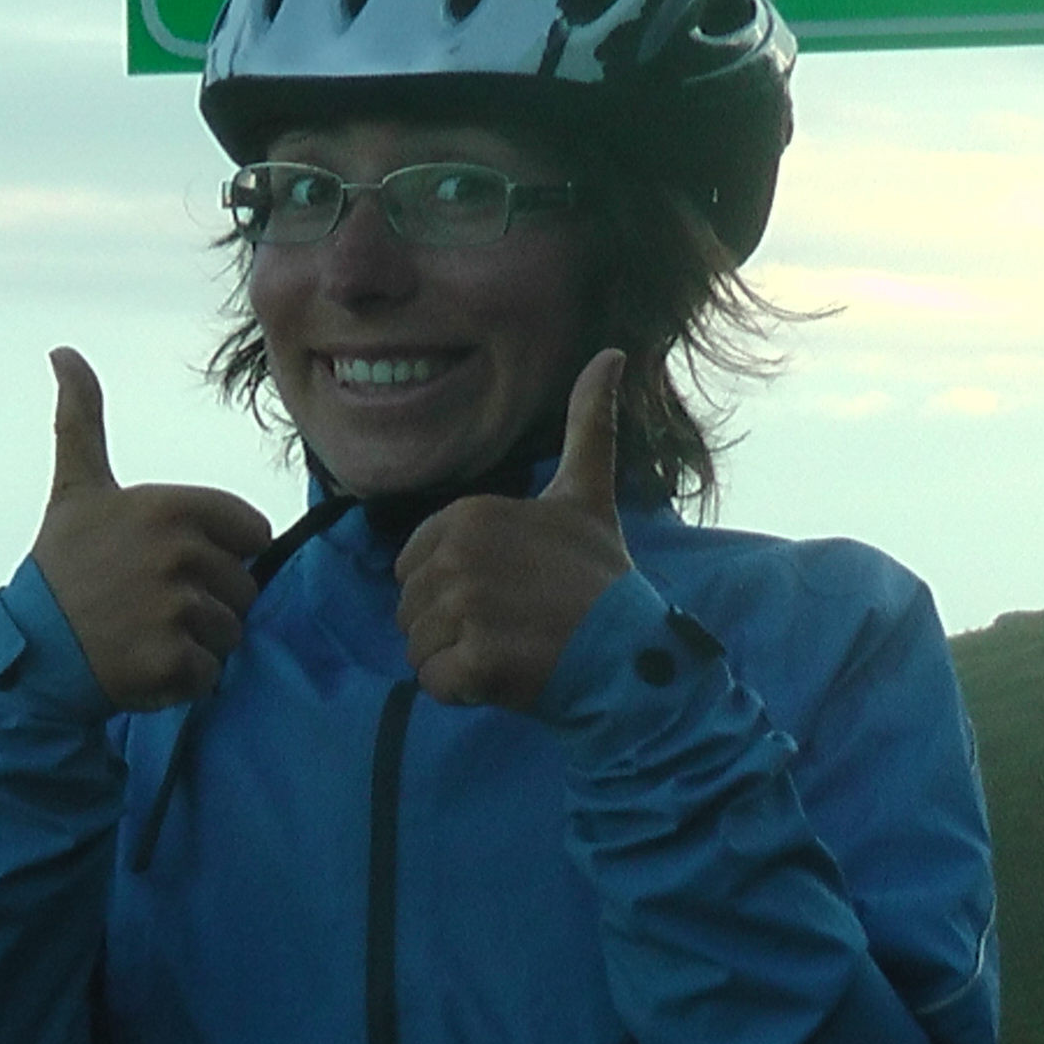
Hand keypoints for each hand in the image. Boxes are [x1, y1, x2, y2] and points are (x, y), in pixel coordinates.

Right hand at [26, 350, 272, 711]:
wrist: (29, 652)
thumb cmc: (60, 566)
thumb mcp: (77, 488)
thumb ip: (82, 420)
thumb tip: (63, 352)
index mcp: (169, 508)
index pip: (251, 531)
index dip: (221, 551)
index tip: (171, 564)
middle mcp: (177, 554)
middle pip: (244, 587)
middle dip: (208, 603)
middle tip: (151, 605)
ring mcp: (175, 610)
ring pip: (232, 632)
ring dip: (198, 643)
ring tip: (147, 635)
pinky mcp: (171, 662)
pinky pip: (211, 673)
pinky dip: (184, 679)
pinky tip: (144, 665)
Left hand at [396, 351, 635, 712]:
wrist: (634, 655)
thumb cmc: (600, 578)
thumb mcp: (586, 495)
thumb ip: (588, 425)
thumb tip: (611, 352)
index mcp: (470, 516)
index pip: (412, 569)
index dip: (453, 591)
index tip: (509, 591)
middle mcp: (462, 555)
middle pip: (410, 610)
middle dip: (450, 629)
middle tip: (512, 625)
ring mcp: (468, 609)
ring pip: (418, 649)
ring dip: (456, 661)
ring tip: (512, 649)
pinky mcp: (476, 661)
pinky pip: (434, 683)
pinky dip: (464, 691)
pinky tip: (506, 677)